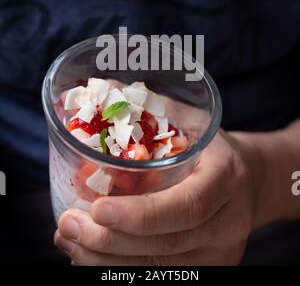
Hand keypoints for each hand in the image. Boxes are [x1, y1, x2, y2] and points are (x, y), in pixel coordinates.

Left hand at [54, 128, 259, 264]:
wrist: (246, 180)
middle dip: (110, 241)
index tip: (96, 209)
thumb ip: (147, 109)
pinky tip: (89, 256)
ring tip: (68, 241)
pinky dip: (120, 269)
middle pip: (168, 245)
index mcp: (225, 177)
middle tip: (67, 226)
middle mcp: (228, 221)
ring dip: (106, 261)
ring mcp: (220, 252)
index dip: (141, 214)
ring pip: (160, 269)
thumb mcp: (188, 120)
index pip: (187, 206)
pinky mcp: (209, 267)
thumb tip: (100, 88)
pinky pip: (162, 276)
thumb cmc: (209, 146)